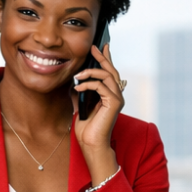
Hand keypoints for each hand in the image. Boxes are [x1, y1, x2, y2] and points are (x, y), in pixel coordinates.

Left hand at [72, 42, 123, 185]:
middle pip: (111, 70)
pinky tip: (78, 87)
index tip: (100, 47)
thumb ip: (81, 92)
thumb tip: (74, 79)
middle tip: (93, 48)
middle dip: (102, 57)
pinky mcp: (115, 103)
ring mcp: (117, 98)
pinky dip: (88, 84)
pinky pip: (101, 86)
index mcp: (110, 95)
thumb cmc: (86, 128)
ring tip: (77, 75)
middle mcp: (117, 95)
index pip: (110, 73)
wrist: (90, 144)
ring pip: (107, 75)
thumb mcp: (80, 105)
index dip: (106, 58)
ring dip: (90, 72)